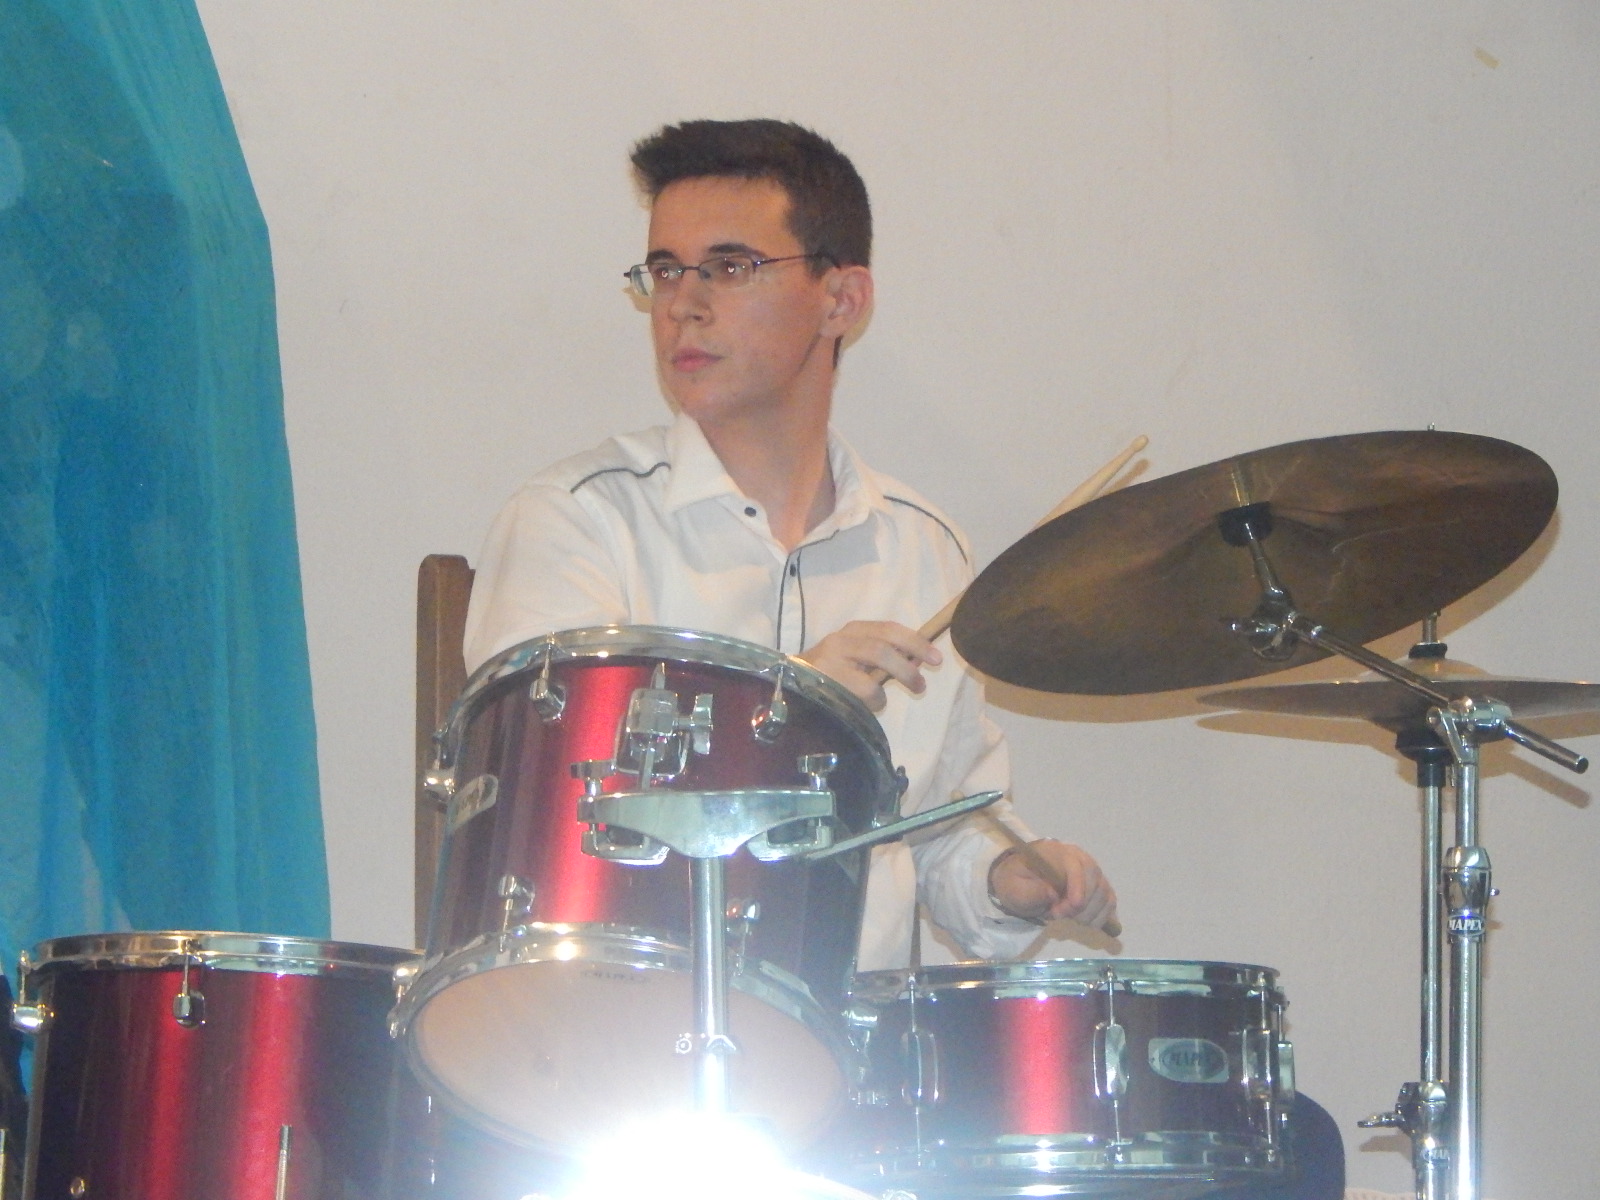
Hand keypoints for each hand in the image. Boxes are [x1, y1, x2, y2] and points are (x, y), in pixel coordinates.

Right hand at [798, 621, 941, 711]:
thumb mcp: (855, 658)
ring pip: (878, 660)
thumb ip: (881, 655)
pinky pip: (866, 688)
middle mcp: (842, 639)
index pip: (889, 629)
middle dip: (911, 661)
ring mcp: (832, 658)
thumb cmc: (830, 675)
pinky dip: (877, 699)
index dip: (915, 641)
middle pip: (885, 644)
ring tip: (914, 689)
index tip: (935, 657)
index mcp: (853, 630)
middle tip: (924, 681)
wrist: (789, 687)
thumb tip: (917, 661)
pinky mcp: (827, 679)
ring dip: (902, 675)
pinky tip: (872, 705)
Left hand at [988, 839, 1118, 933]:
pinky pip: (1109, 902)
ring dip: (1089, 914)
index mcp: (1057, 853)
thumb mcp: (1013, 888)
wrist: (1020, 881)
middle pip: (1096, 881)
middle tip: (1057, 915)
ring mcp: (1092, 872)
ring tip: (1067, 917)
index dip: (1078, 888)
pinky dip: (1101, 917)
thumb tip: (1052, 894)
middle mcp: (1080, 858)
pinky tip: (1085, 922)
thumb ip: (1030, 892)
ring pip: (1105, 894)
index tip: (1072, 908)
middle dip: (1081, 906)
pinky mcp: (1098, 887)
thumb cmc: (1017, 882)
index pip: (1077, 866)